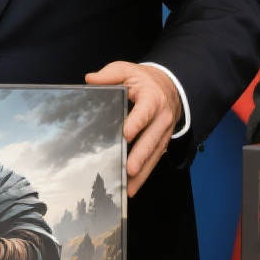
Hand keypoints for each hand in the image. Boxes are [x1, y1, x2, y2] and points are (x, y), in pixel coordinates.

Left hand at [84, 61, 179, 196]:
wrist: (169, 86)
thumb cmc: (143, 80)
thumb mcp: (127, 70)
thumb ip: (109, 75)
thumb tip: (90, 80)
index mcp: (152, 99)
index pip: (145, 112)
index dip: (136, 123)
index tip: (126, 134)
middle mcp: (161, 118)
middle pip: (151, 139)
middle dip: (140, 156)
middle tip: (129, 170)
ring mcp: (163, 133)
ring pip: (154, 155)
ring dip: (142, 173)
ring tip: (129, 188)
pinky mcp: (162, 143)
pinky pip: (154, 160)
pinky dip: (144, 175)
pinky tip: (132, 187)